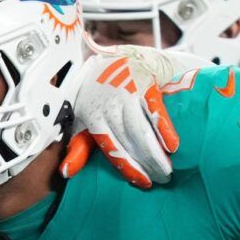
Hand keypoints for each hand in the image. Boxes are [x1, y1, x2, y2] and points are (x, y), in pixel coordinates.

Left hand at [64, 51, 180, 188]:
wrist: (114, 57)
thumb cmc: (98, 95)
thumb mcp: (84, 119)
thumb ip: (79, 147)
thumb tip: (66, 172)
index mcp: (93, 116)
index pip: (112, 148)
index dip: (128, 168)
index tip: (143, 183)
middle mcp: (109, 105)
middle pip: (130, 141)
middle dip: (147, 164)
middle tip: (162, 179)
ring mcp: (128, 93)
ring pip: (142, 129)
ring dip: (156, 153)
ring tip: (168, 169)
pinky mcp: (145, 83)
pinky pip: (155, 109)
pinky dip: (165, 128)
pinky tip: (173, 145)